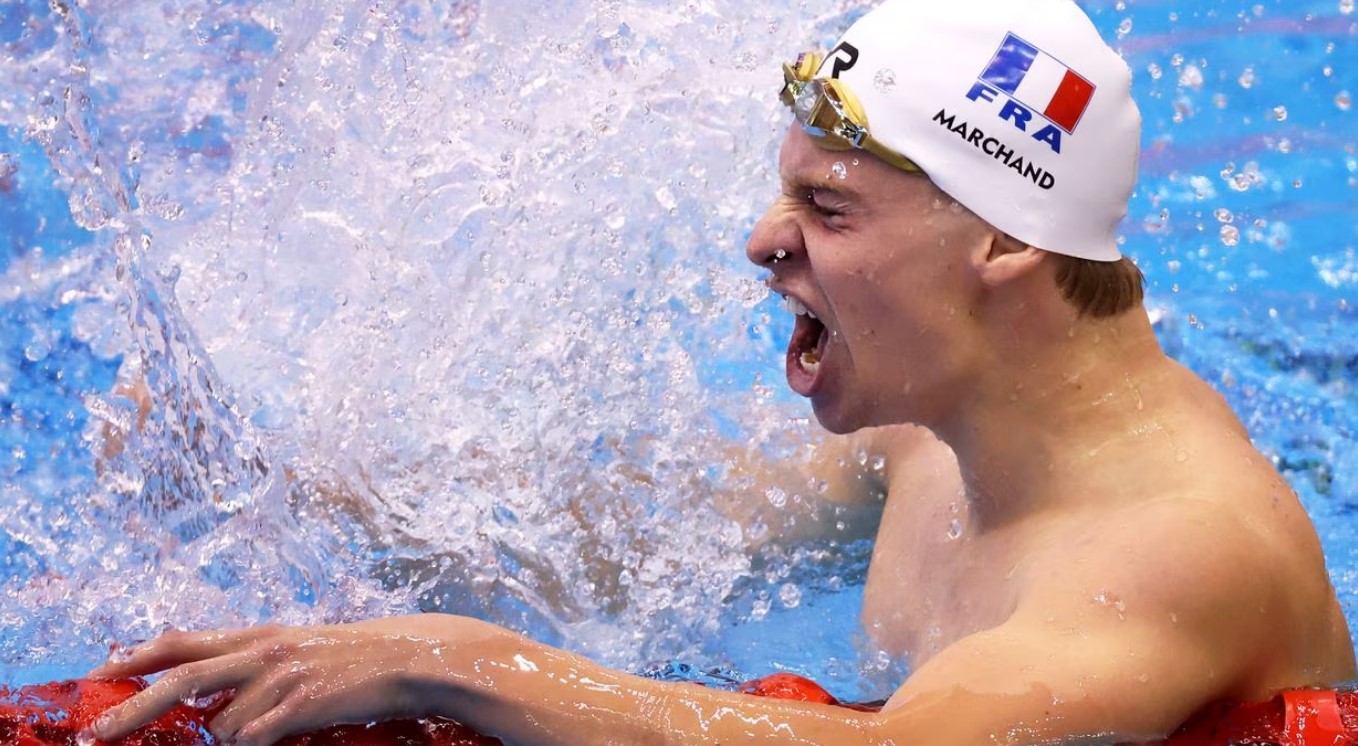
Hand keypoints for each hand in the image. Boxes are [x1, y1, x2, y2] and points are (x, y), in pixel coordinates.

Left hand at [85, 614, 507, 745]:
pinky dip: (257, 740)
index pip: (181, 642)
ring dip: (232, 735)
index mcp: (255, 636)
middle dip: (131, 709)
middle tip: (95, 734)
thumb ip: (246, 660)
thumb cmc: (346, 659)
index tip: (97, 674)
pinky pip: (255, 737)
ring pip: (222, 724)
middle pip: (180, 679)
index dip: (135, 656)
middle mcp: (260, 651)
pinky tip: (281, 730)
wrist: (403, 658)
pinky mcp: (299, 704)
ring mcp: (279, 678)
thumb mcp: (291, 648)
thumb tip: (204, 683)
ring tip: (273, 723)